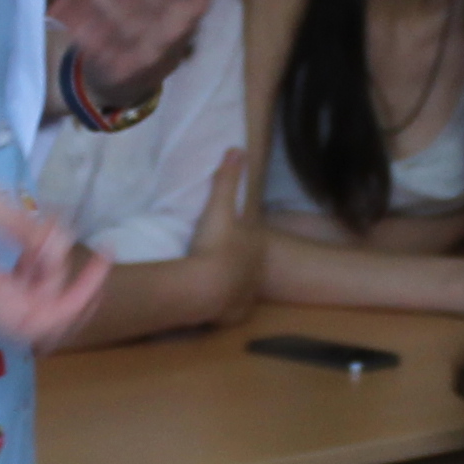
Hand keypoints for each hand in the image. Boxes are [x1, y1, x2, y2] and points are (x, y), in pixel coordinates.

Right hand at [0, 154, 107, 345]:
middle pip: (36, 329)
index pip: (34, 322)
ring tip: (57, 238)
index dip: (75, 302)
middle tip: (92, 257)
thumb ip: (16, 225)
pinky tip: (34, 244)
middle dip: (73, 298)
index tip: (99, 265)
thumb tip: (60, 247)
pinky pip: (7, 298)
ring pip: (24, 315)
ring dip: (53, 286)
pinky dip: (32, 278)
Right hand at [176, 150, 261, 329]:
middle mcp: (256, 271)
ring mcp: (247, 294)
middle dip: (241, 261)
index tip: (232, 233)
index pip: (252, 235)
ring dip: (234, 284)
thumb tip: (238, 149)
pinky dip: (226, 306)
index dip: (243, 232)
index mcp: (254, 245)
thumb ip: (227, 179)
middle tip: (225, 258)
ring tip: (219, 282)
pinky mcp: (235, 315)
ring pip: (244, 287)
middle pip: (250, 263)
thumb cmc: (215, 244)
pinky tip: (217, 305)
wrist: (207, 287)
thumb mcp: (219, 207)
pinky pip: (232, 309)